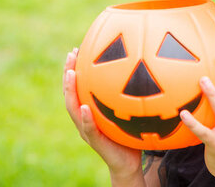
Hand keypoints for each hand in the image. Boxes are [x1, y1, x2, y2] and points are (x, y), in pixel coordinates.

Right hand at [63, 48, 143, 184]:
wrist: (129, 163)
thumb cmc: (130, 135)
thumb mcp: (129, 110)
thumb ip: (130, 93)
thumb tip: (146, 67)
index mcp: (90, 110)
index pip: (78, 87)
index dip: (74, 70)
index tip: (75, 50)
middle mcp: (85, 119)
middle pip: (71, 94)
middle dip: (68, 74)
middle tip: (71, 54)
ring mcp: (87, 131)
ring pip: (74, 109)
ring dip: (71, 91)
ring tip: (71, 74)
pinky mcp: (96, 142)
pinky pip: (89, 129)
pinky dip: (85, 118)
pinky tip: (84, 107)